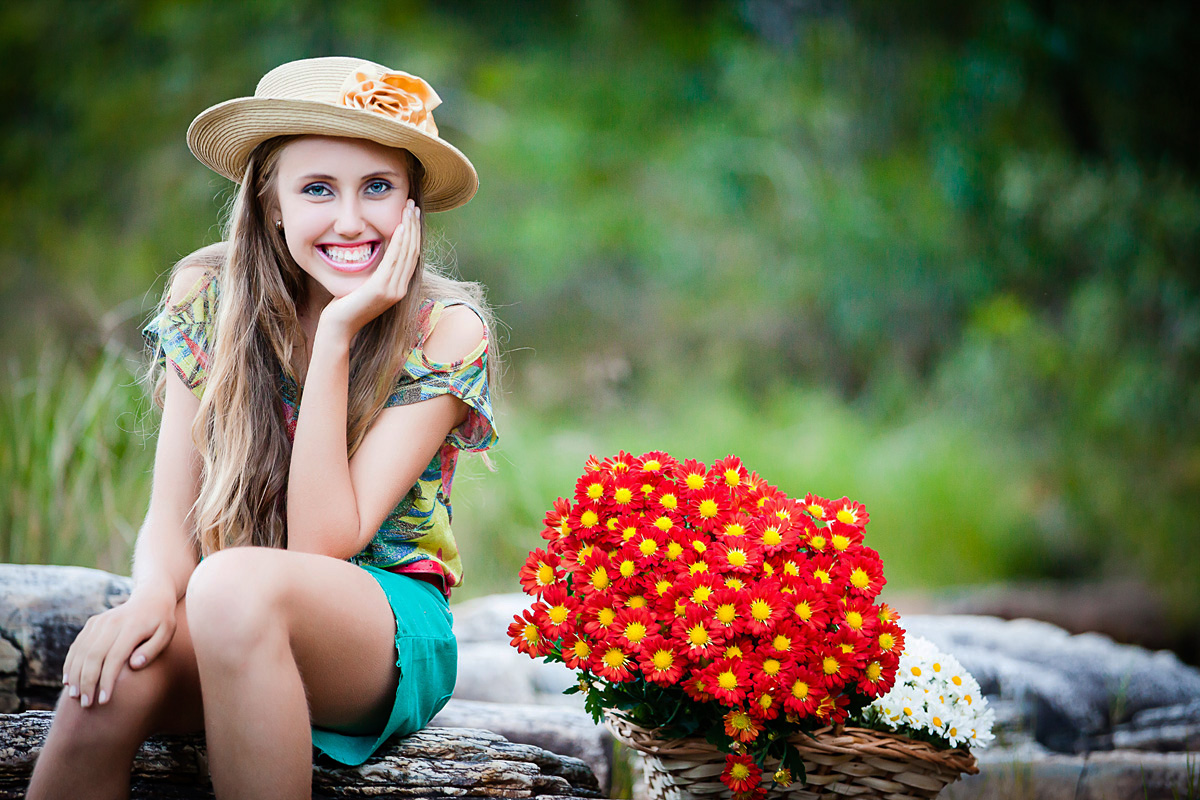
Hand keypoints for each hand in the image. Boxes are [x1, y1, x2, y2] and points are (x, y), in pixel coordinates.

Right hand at [62, 589, 176, 707]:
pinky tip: (68, 680)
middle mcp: (112, 623)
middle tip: (86, 704)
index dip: (107, 680)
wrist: (151, 597)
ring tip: (74, 696)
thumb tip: (134, 665)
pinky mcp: (92, 623)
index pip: (115, 657)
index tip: (104, 700)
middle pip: (94, 656)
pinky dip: (71, 663)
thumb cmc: (161, 622)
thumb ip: (152, 650)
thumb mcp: (167, 634)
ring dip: (75, 675)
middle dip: (88, 682)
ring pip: (81, 651)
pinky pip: (77, 645)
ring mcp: (100, 622)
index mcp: (132, 627)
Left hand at [320, 199, 421, 335]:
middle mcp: (400, 289)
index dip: (413, 234)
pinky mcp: (382, 289)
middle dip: (414, 226)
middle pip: (413, 251)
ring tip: (409, 209)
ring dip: (409, 228)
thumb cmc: (344, 306)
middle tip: (413, 205)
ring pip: (407, 253)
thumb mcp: (363, 284)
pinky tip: (399, 227)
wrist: (338, 327)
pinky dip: (399, 242)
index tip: (412, 215)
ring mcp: (393, 290)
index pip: (412, 256)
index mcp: (398, 288)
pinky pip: (394, 260)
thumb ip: (373, 271)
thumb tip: (373, 252)